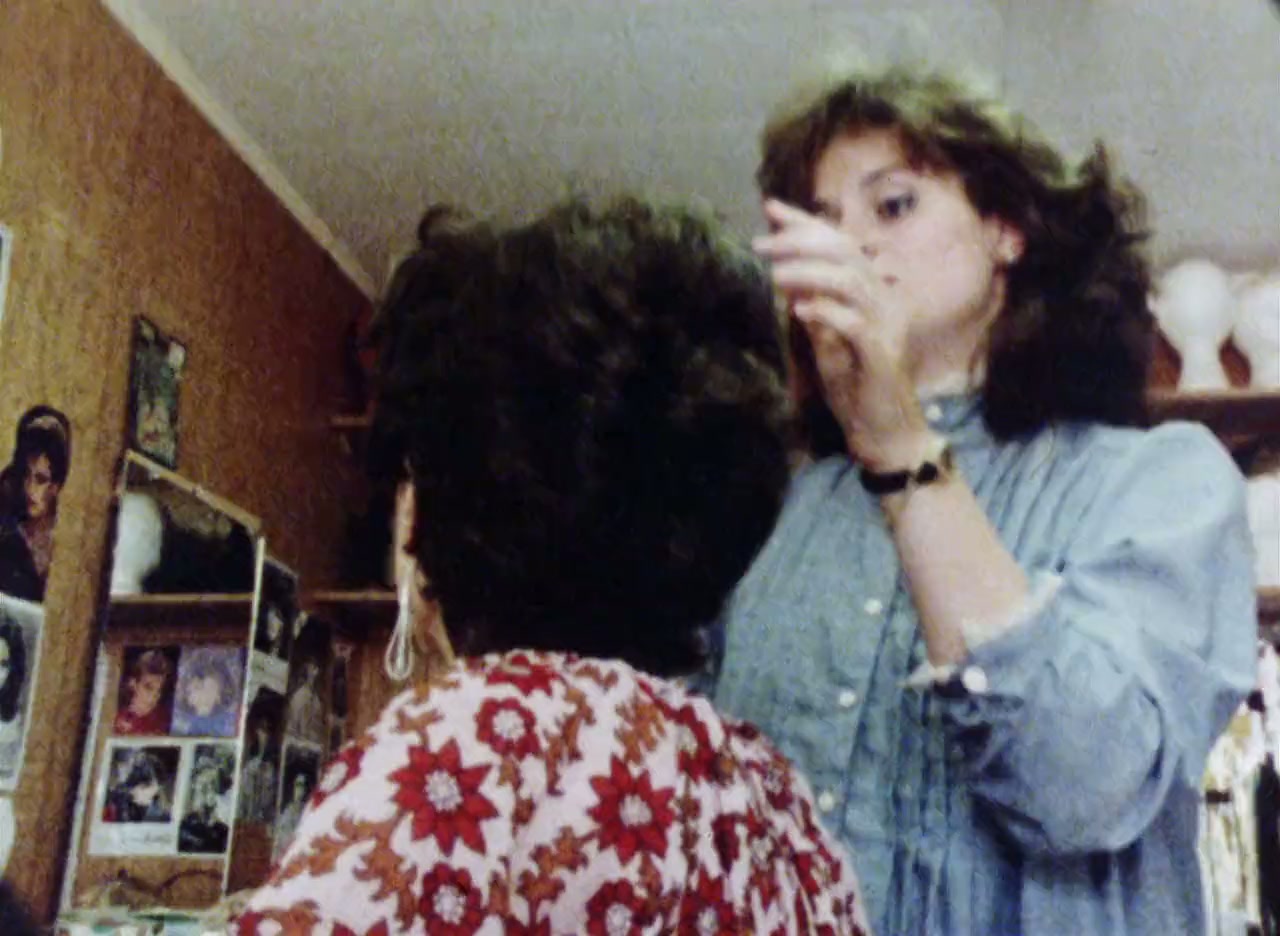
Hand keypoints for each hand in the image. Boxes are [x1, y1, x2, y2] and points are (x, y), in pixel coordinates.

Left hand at [754, 200, 930, 470]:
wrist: (884, 431)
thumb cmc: (857, 386)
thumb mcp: (827, 341)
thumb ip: (814, 307)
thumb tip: (786, 274)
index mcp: (874, 291)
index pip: (841, 243)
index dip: (806, 222)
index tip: (770, 208)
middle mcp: (885, 300)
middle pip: (845, 252)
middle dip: (800, 241)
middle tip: (762, 243)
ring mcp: (887, 326)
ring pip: (849, 281)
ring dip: (808, 273)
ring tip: (774, 275)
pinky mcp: (881, 354)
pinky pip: (854, 324)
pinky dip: (825, 312)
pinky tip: (798, 310)